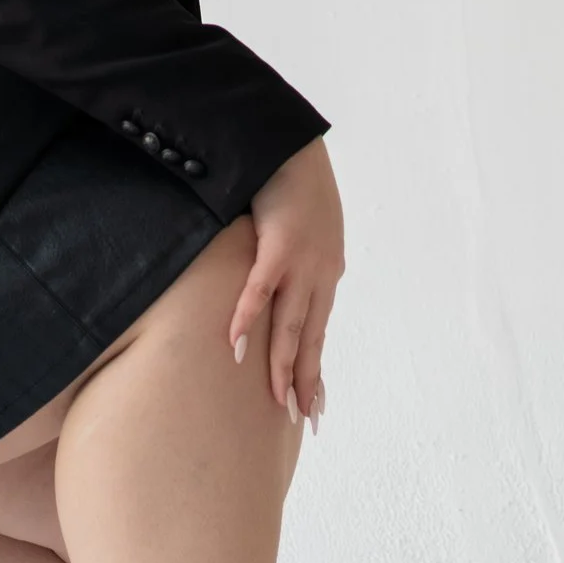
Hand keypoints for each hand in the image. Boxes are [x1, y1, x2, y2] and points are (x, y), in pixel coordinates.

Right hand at [227, 139, 343, 427]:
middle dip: (303, 381)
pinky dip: (249, 318)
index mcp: (324, 273)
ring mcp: (302, 261)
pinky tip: (238, 347)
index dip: (314, 370)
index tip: (312, 406)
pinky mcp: (280, 243)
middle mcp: (320, 274)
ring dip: (282, 364)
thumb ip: (287, 261)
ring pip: (292, 324)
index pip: (319, 332)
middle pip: (310, 338)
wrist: (293, 142)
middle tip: (299, 421)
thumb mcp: (295, 229)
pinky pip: (261, 289)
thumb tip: (269, 287)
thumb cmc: (289, 182)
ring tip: (276, 400)